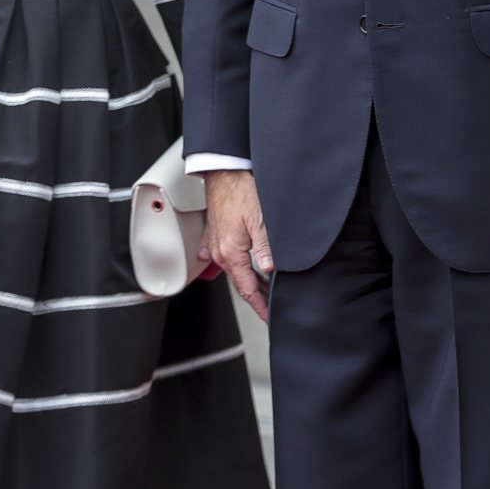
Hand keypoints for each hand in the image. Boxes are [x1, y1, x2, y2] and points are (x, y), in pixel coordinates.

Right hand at [200, 170, 272, 321]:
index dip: (260, 305)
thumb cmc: (239, 191)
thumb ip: (266, 247)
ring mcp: (216, 244)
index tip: (269, 316)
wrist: (223, 172)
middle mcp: (220, 252)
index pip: (247, 289)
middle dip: (257, 297)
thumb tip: (271, 269)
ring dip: (250, 282)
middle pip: (241, 283)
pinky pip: (229, 259)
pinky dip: (241, 268)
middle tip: (273, 306)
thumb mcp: (260, 220)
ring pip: (235, 272)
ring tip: (267, 290)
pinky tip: (250, 269)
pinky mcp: (218, 235)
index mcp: (230, 253)